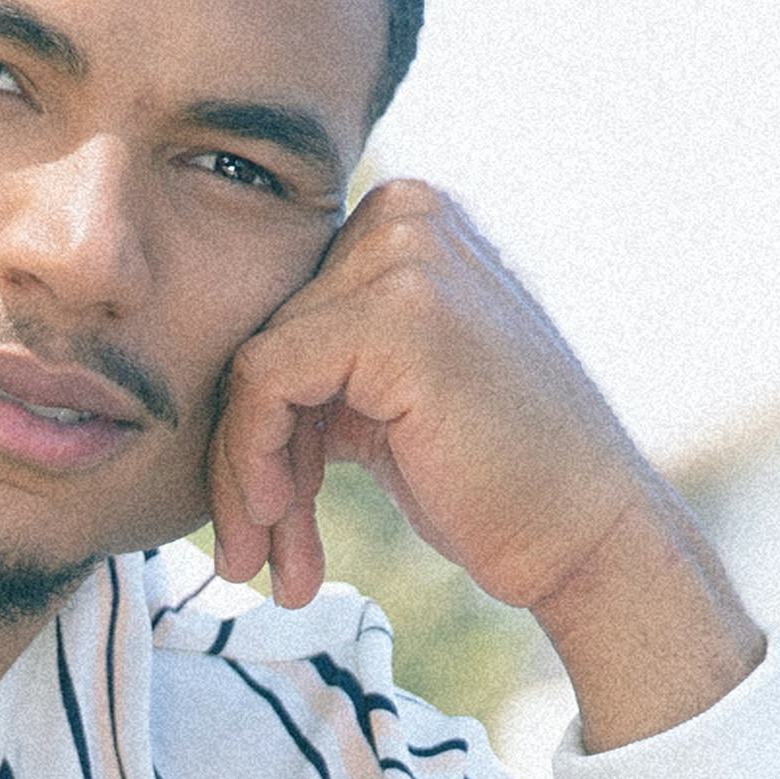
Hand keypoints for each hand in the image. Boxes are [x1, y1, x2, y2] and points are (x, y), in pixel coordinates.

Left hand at [206, 180, 763, 746]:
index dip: (257, 425)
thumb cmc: (490, 481)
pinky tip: (280, 528)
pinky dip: (253, 462)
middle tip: (252, 555)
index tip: (266, 515)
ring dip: (246, 481)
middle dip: (246, 461)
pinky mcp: (396, 314)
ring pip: (249, 366)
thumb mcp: (384, 395)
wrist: (587, 538)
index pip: (276, 313)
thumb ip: (315, 360)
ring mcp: (404, 256)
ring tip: (262, 565)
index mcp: (405, 220)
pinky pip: (263, 382)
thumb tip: (192, 375)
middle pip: (257, 336)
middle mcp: (407, 213)